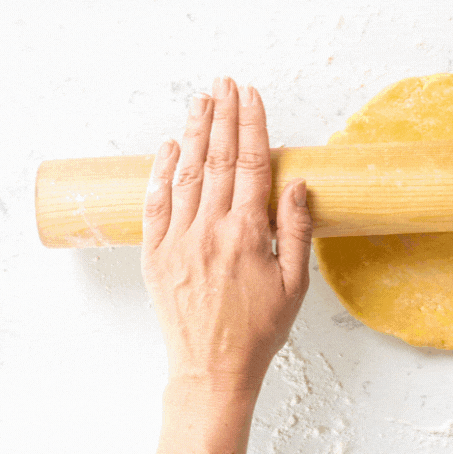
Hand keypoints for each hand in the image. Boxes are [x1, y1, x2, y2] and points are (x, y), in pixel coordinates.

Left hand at [142, 78, 312, 391]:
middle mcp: (210, 231)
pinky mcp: (156, 255)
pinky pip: (156, 203)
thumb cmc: (259, 331)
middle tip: (226, 82)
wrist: (212, 370)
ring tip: (202, 99)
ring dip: (194, 132)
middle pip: (217, 158)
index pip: (250, 164)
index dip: (252, 125)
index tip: (252, 95)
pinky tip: (169, 146)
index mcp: (247, 235)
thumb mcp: (295, 284)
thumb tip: (296, 184)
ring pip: (186, 173)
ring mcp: (178, 241)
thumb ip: (296, 230)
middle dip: (223, 115)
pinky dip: (161, 171)